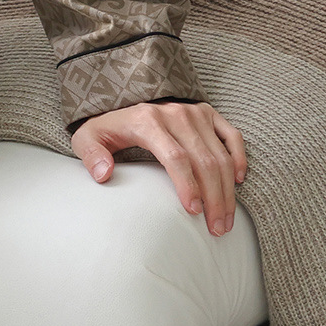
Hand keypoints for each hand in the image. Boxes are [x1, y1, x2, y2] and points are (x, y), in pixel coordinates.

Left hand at [70, 100, 246, 235]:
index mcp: (147, 120)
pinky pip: (232, 136)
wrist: (122, 97)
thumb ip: (91, 154)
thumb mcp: (87, 137)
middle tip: (217, 229)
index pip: (176, 157)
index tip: (193, 213)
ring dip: (228, 190)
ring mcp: (194, 112)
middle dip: (214, 199)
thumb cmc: (107, 126)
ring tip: (225, 219)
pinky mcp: (207, 112)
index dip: (188, 186)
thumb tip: (104, 174)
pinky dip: (238, 159)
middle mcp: (174, 114)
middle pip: (204, 162)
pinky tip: (238, 182)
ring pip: (220, 156)